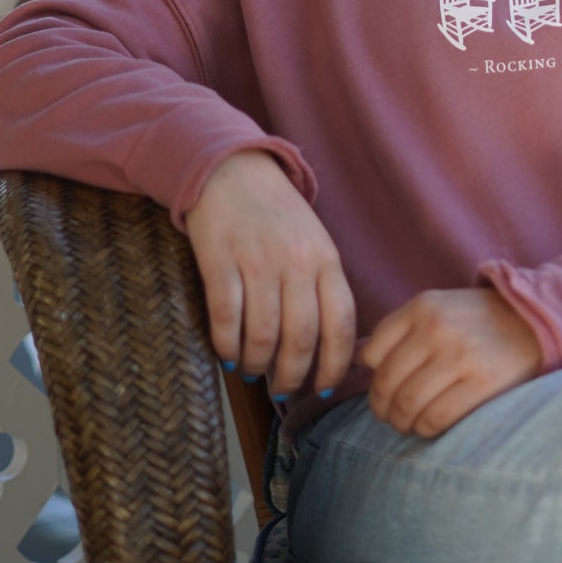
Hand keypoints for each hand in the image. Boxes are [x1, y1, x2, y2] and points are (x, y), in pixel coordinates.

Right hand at [184, 149, 355, 396]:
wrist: (231, 170)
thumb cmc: (277, 214)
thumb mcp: (314, 242)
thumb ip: (323, 285)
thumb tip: (329, 346)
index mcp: (326, 259)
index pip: (341, 323)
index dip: (335, 363)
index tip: (325, 386)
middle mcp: (296, 262)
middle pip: (301, 337)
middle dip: (293, 375)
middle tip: (284, 392)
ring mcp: (257, 262)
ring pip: (263, 334)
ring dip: (257, 364)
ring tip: (252, 373)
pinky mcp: (220, 260)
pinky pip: (226, 318)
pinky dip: (226, 346)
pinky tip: (228, 355)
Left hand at [358, 288, 543, 438]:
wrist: (536, 321)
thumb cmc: (479, 322)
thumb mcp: (438, 309)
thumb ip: (400, 331)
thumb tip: (355, 359)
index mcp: (422, 307)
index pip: (372, 353)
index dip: (373, 378)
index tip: (384, 389)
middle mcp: (437, 328)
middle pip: (386, 382)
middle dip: (382, 408)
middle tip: (391, 416)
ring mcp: (460, 355)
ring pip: (407, 404)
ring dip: (401, 423)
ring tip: (409, 424)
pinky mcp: (483, 382)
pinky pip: (436, 418)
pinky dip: (426, 429)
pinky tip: (430, 426)